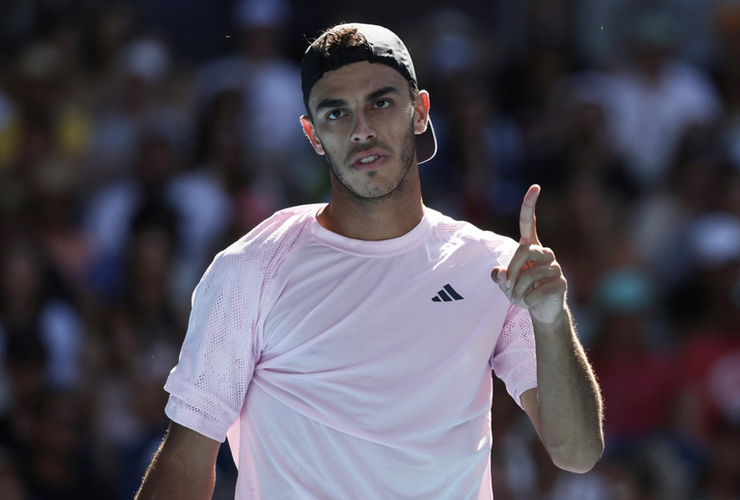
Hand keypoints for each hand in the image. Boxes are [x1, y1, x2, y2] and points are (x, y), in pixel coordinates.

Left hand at [491, 185, 566, 324]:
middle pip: (523, 251)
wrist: (542, 310)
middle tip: (508, 286)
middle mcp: (544, 253)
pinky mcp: (561, 282)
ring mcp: (555, 266)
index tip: (535, 187)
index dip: (529, 205)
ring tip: (519, 298)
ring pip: (531, 273)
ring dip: (518, 290)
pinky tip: (530, 302)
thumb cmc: (522, 291)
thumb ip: (499, 277)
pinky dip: (529, 300)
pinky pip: (540, 290)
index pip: (529, 223)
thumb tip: (498, 273)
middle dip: (512, 270)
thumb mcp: (505, 284)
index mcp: (530, 247)